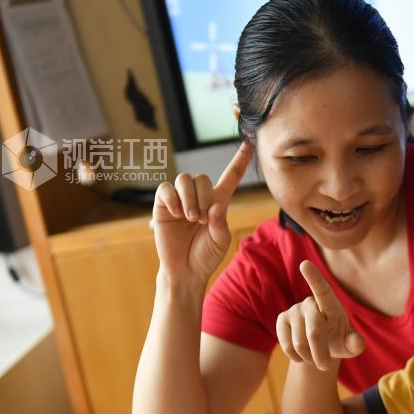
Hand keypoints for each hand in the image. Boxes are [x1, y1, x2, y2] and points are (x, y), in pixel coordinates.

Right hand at [151, 141, 253, 286]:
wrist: (185, 271)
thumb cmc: (206, 256)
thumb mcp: (221, 240)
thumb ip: (220, 222)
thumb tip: (215, 205)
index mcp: (218, 202)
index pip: (231, 176)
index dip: (240, 160)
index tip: (250, 142)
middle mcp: (199, 197)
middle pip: (201, 177)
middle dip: (202, 197)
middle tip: (200, 220)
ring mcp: (180, 200)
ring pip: (184, 179)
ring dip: (189, 199)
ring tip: (190, 219)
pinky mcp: (163, 205)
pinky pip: (165, 189)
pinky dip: (173, 200)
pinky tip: (176, 215)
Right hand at [277, 260, 364, 369]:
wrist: (320, 345)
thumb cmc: (338, 339)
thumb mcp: (349, 344)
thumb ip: (355, 344)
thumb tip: (357, 343)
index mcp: (330, 304)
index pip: (322, 290)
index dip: (314, 278)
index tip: (305, 264)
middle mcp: (310, 303)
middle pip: (314, 332)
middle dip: (321, 354)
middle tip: (326, 366)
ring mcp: (294, 310)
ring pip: (299, 343)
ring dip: (308, 357)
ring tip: (314, 357)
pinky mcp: (281, 319)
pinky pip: (286, 345)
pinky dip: (295, 356)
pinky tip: (301, 355)